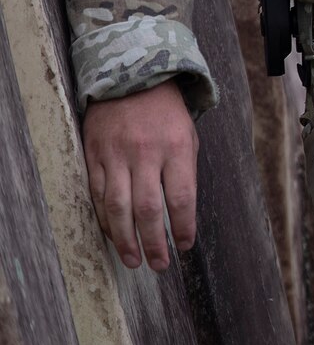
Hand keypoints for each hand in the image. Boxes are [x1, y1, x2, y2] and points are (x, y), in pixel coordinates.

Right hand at [83, 78, 198, 270]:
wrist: (131, 79)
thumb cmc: (166, 114)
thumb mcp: (187, 137)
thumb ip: (183, 173)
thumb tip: (181, 215)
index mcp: (176, 148)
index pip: (181, 198)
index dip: (184, 227)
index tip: (186, 245)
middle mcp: (145, 154)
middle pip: (148, 209)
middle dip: (154, 242)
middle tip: (158, 265)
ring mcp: (116, 156)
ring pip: (118, 207)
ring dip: (125, 239)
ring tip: (133, 260)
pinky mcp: (94, 156)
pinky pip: (97, 195)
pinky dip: (105, 220)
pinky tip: (113, 235)